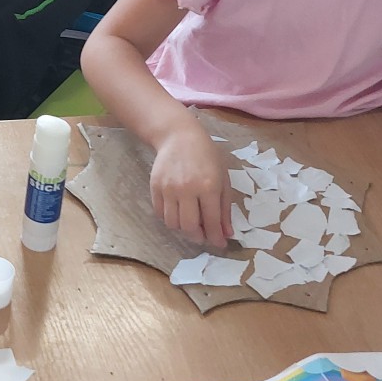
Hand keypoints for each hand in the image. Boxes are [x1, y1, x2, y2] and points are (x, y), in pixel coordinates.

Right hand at [150, 123, 230, 247]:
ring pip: (172, 223)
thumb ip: (225, 207)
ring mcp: (168, 188)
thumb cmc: (207, 156)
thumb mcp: (223, 178)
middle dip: (198, 237)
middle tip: (203, 235)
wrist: (179, 136)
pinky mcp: (155, 187)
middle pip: (189, 226)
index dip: (216, 237)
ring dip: (183, 229)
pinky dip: (170, 219)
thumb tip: (226, 233)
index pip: (211, 220)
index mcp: (208, 186)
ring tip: (191, 223)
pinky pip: (160, 213)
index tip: (219, 244)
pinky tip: (178, 213)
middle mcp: (187, 189)